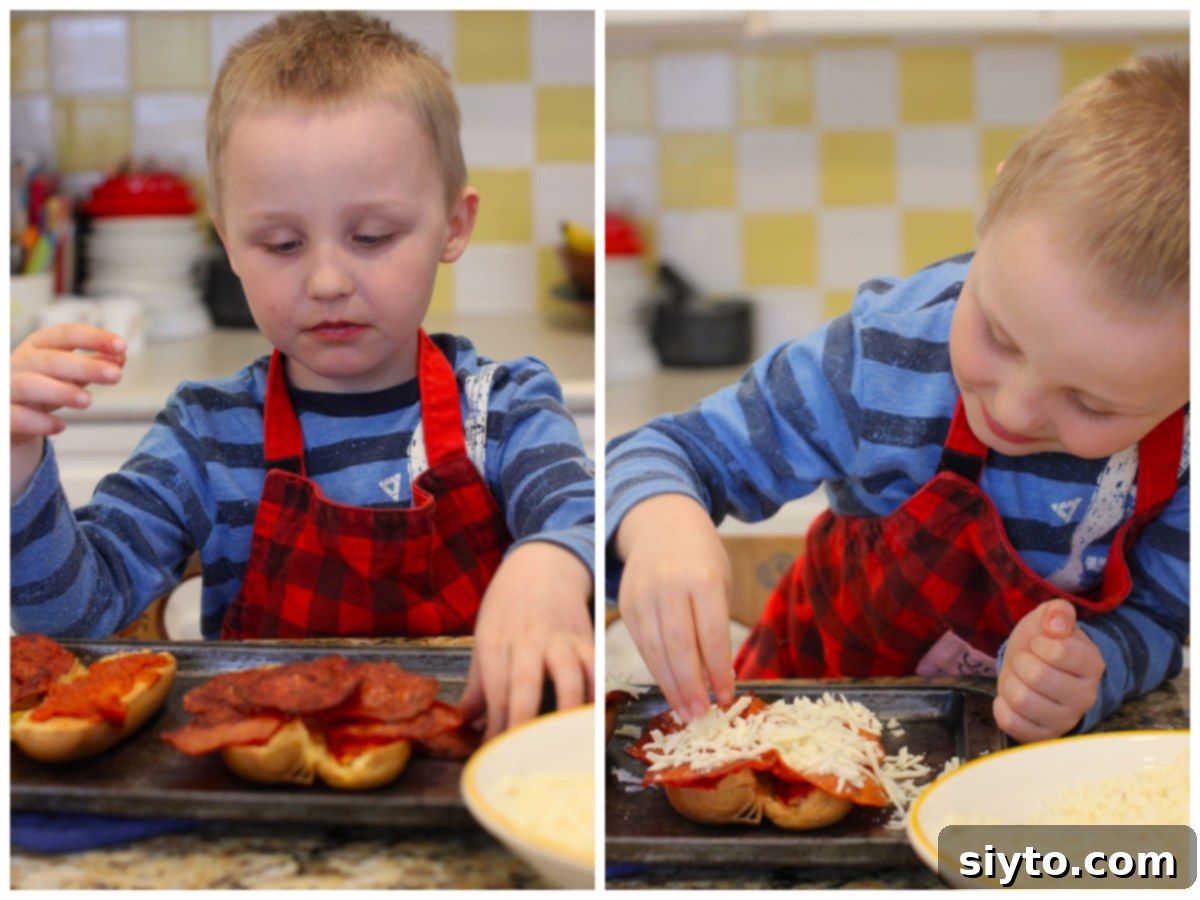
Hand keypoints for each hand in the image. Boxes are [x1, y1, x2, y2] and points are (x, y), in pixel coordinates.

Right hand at [11, 324, 125, 498]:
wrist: (7, 414)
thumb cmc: (42, 387)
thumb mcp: (68, 373)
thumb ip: (92, 363)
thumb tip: (120, 356)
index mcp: (39, 346)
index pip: (67, 334)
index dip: (94, 338)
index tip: (122, 346)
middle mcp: (20, 362)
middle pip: (51, 360)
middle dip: (84, 366)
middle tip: (114, 375)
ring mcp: (6, 387)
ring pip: (29, 384)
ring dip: (61, 391)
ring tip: (87, 401)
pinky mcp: (2, 414)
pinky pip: (17, 416)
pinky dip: (39, 421)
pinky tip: (59, 426)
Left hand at [459, 542, 593, 740]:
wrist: (542, 565)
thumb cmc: (508, 605)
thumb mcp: (483, 635)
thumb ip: (477, 681)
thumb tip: (465, 719)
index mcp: (495, 643)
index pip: (495, 691)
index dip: (496, 727)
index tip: (496, 755)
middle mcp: (527, 641)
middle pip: (525, 686)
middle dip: (524, 725)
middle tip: (525, 759)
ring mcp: (560, 639)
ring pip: (568, 677)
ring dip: (568, 712)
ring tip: (567, 744)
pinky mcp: (585, 638)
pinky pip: (596, 667)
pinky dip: (599, 692)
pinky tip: (598, 717)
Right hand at [616, 494, 734, 721]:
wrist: (660, 521)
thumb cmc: (700, 556)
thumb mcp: (720, 580)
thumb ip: (717, 623)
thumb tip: (717, 675)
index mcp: (702, 580)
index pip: (711, 636)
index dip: (719, 671)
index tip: (726, 696)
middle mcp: (670, 587)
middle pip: (679, 647)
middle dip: (691, 686)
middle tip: (702, 714)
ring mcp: (644, 596)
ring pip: (655, 650)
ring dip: (671, 685)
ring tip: (685, 710)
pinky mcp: (627, 604)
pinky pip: (641, 644)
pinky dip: (655, 669)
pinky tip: (668, 686)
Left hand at [994, 599, 1104, 742]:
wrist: (1034, 670)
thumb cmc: (1043, 645)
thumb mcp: (1050, 619)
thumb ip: (1058, 611)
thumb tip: (1055, 625)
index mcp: (1092, 665)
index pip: (1059, 651)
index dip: (1039, 643)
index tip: (1040, 645)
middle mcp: (1085, 697)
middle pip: (1036, 675)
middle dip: (1021, 661)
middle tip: (1027, 661)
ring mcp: (1065, 720)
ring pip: (1021, 700)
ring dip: (1011, 683)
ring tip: (1021, 679)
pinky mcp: (1043, 736)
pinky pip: (1010, 722)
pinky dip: (1002, 706)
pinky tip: (1011, 698)